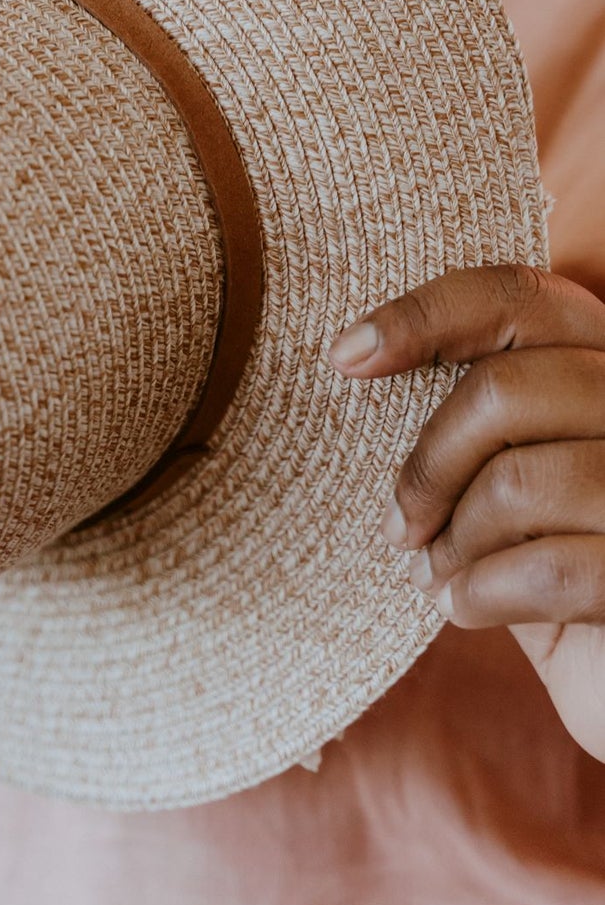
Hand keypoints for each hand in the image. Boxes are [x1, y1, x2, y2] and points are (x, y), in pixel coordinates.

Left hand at [330, 264, 604, 762]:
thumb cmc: (557, 569)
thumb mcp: (518, 475)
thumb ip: (483, 415)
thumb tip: (356, 356)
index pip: (520, 297)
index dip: (425, 315)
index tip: (346, 355)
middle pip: (504, 391)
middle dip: (429, 465)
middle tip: (400, 526)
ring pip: (519, 484)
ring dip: (455, 542)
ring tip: (439, 574)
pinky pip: (550, 571)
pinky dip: (482, 593)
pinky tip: (462, 607)